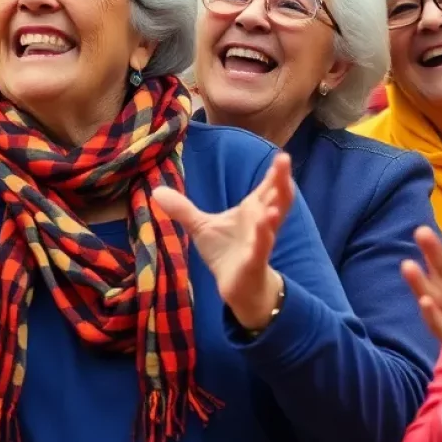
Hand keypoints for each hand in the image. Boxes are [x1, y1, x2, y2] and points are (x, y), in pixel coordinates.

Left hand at [154, 153, 293, 329]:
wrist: (238, 287)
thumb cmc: (225, 252)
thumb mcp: (201, 227)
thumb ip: (183, 208)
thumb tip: (157, 190)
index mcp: (253, 210)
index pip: (267, 187)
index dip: (274, 172)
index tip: (281, 154)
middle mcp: (261, 222)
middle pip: (276, 197)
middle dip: (281, 179)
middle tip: (284, 159)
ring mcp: (261, 241)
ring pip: (274, 220)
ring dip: (278, 204)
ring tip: (282, 186)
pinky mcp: (255, 260)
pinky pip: (262, 246)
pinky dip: (264, 233)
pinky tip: (267, 221)